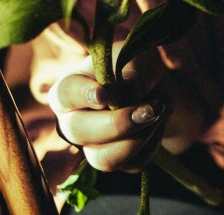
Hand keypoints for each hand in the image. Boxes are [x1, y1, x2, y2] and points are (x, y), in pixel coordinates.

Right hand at [48, 45, 167, 173]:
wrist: (154, 89)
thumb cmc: (137, 67)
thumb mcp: (137, 59)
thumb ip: (132, 74)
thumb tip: (130, 95)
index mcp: (69, 89)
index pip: (65, 94)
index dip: (82, 96)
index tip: (104, 95)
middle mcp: (72, 121)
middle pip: (80, 132)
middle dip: (117, 124)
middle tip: (148, 110)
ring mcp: (90, 146)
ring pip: (103, 159)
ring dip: (137, 138)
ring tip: (157, 111)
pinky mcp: (113, 161)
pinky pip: (131, 164)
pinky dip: (151, 143)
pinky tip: (157, 122)